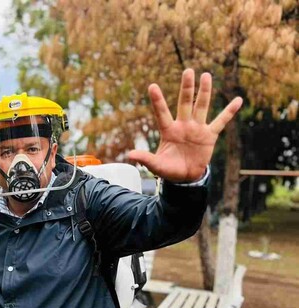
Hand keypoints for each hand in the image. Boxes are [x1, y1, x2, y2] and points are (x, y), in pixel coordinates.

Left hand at [128, 69, 242, 182]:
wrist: (186, 177)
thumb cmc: (169, 169)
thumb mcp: (156, 165)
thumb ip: (145, 158)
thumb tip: (129, 155)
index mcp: (169, 131)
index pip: (161, 113)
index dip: (157, 100)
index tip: (152, 86)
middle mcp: (183, 125)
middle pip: (185, 103)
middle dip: (186, 88)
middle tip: (188, 71)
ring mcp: (197, 129)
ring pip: (202, 107)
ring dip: (204, 92)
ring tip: (206, 75)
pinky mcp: (210, 135)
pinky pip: (221, 121)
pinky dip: (229, 112)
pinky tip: (238, 100)